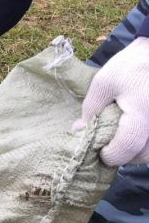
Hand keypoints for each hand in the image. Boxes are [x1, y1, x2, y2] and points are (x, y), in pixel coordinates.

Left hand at [73, 36, 148, 165]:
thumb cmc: (131, 66)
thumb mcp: (104, 83)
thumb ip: (91, 109)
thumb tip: (80, 131)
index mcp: (142, 112)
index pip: (127, 147)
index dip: (110, 154)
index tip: (97, 150)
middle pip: (142, 155)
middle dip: (122, 156)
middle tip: (106, 146)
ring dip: (135, 153)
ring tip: (119, 141)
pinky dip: (144, 145)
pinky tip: (133, 136)